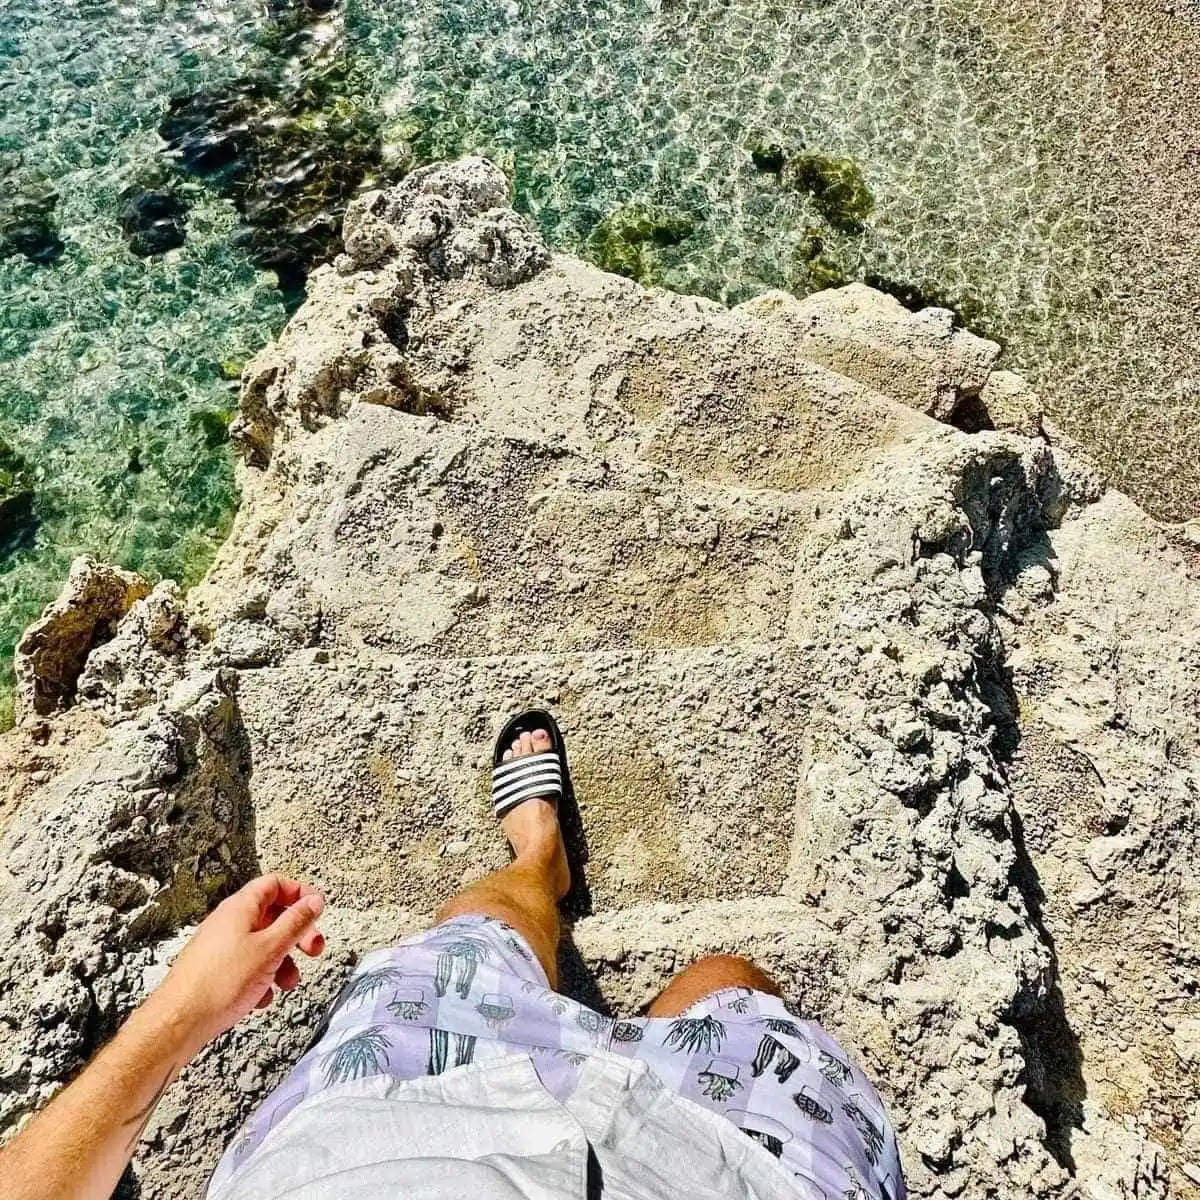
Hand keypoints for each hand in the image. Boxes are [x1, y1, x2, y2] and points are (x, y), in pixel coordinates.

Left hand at [149, 874, 325, 1054]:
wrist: (179, 1022)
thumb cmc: (217, 984)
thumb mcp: (270, 948)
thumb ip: (296, 922)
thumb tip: (313, 901)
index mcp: (240, 908)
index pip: (276, 884)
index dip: (300, 894)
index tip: (316, 910)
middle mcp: (229, 923)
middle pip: (273, 916)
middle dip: (297, 934)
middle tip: (312, 949)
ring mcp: (221, 947)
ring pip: (263, 945)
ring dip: (282, 962)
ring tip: (287, 982)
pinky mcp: (217, 970)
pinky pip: (248, 966)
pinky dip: (262, 979)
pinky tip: (261, 997)